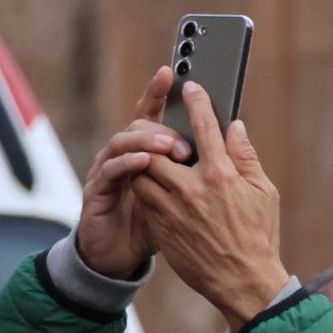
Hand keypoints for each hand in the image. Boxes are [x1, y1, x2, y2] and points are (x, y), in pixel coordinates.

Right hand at [76, 67, 191, 278]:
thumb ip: (210, 164)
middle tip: (185, 139)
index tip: (171, 73)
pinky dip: (127, 163)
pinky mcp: (96, 192)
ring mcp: (109, 172)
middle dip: (160, 126)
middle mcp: (127, 156)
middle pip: (138, 125)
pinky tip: (144, 162)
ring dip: (145, 141)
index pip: (154, 116)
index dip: (158, 93)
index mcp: (149, 153)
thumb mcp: (190, 196)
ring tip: (168, 147)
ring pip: (121, 141)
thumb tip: (235, 130)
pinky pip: (109, 171)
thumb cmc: (158, 227)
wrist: (121, 259)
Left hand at [131, 81, 289, 329]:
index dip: (196, 102)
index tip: (190, 87)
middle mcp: (192, 190)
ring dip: (147, 162)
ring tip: (157, 159)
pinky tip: (156, 186)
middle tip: (164, 133)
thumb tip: (235, 128)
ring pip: (143, 173)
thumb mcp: (264, 194)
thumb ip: (246, 157)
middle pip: (159, 148)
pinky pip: (143, 198)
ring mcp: (173, 210)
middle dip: (158, 136)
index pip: (204, 127)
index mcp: (221, 176)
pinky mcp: (161, 228)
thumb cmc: (258, 237)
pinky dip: (146, 187)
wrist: (242, 282)